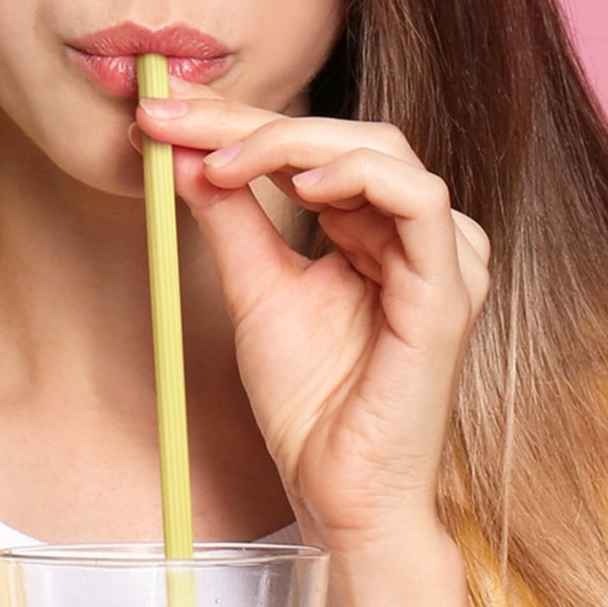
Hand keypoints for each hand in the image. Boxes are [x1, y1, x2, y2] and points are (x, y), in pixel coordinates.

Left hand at [136, 84, 490, 555]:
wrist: (337, 494)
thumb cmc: (311, 404)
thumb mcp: (254, 288)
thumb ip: (229, 217)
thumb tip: (181, 151)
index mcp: (378, 228)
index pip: (313, 147)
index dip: (236, 120)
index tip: (160, 112)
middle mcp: (417, 234)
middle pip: (344, 136)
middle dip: (250, 119)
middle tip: (172, 117)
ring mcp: (440, 259)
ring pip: (381, 152)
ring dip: (293, 141)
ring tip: (221, 159)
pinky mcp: (446, 293)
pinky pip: (419, 203)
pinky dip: (359, 177)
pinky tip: (303, 185)